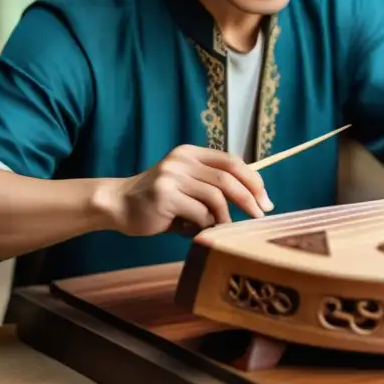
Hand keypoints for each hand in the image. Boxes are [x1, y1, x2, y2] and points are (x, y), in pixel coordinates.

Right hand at [103, 146, 273, 235]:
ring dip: (223, 218)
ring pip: (215, 198)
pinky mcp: (165, 196)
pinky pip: (199, 214)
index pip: (231, 161)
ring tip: (218, 228)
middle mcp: (182, 160)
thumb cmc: (159, 200)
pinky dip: (202, 226)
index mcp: (191, 153)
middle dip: (249, 199)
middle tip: (259, 215)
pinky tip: (189, 230)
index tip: (265, 198)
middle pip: (228, 179)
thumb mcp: (186, 184)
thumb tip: (254, 199)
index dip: (253, 179)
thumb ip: (212, 186)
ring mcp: (172, 177)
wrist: (118, 204)